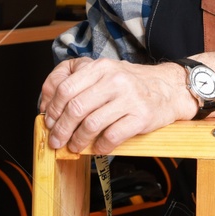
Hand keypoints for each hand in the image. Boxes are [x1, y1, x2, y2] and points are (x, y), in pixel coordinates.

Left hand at [40, 57, 196, 153]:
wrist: (168, 87)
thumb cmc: (129, 83)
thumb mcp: (102, 71)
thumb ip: (73, 78)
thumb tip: (46, 101)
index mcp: (100, 67)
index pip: (65, 88)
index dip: (52, 109)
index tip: (49, 122)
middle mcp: (113, 80)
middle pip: (75, 108)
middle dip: (61, 129)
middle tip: (56, 141)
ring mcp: (128, 98)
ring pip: (91, 124)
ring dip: (78, 140)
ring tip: (75, 146)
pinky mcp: (141, 117)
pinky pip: (112, 136)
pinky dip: (100, 146)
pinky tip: (98, 148)